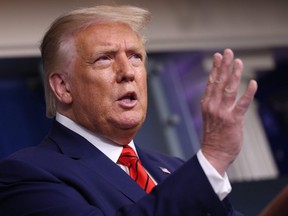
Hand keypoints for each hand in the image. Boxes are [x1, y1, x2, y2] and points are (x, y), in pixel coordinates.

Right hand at [201, 49, 257, 175]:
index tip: (218, 56)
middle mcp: (212, 106)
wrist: (213, 153)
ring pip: (229, 89)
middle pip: (219, 82)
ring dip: (234, 74)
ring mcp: (222, 113)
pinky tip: (253, 83)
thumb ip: (213, 103)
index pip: (211, 82)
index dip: (216, 68)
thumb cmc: (213, 136)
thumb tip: (218, 90)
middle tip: (228, 52)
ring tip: (239, 62)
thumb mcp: (209, 116)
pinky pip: (242, 104)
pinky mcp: (233, 120)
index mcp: (206, 104)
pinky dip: (248, 93)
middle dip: (224, 65)